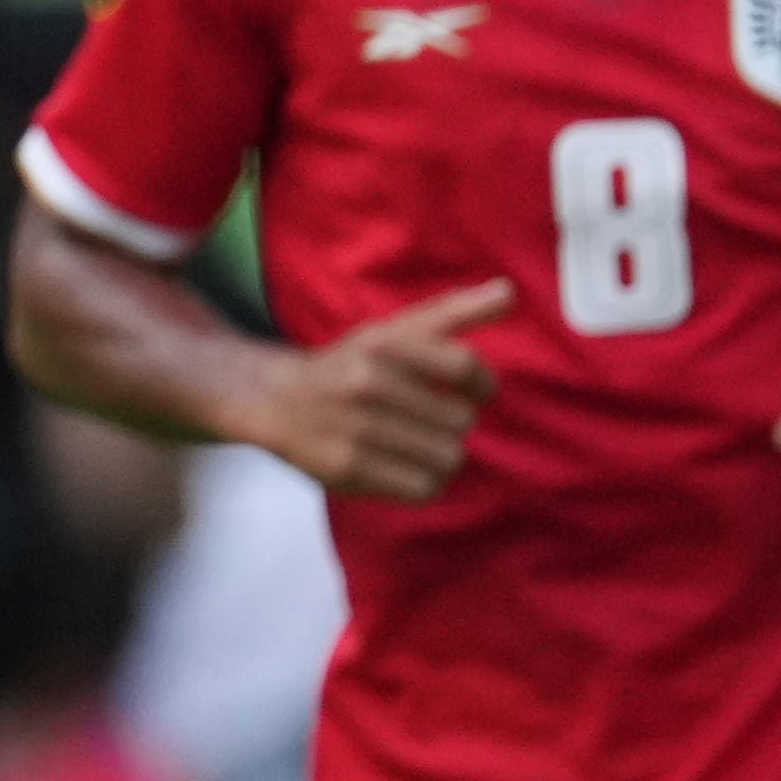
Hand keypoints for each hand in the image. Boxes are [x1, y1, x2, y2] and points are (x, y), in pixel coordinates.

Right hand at [241, 277, 508, 500]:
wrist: (272, 399)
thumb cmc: (349, 364)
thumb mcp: (392, 331)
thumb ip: (453, 311)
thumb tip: (509, 291)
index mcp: (381, 344)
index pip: (464, 365)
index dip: (482, 384)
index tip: (472, 390)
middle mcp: (367, 383)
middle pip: (461, 420)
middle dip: (451, 423)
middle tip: (424, 419)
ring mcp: (355, 429)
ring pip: (447, 458)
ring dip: (440, 456)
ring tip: (415, 445)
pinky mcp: (347, 469)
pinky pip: (423, 488)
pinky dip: (422, 482)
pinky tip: (402, 466)